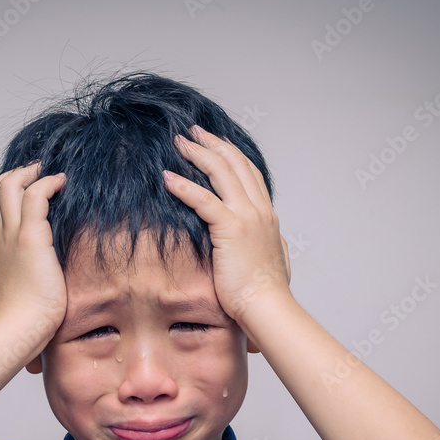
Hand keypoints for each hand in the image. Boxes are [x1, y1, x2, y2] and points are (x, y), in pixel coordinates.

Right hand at [0, 162, 67, 331]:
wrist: (15, 331)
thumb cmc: (20, 326)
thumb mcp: (18, 303)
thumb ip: (25, 298)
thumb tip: (34, 318)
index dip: (11, 196)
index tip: (30, 193)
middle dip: (16, 174)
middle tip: (38, 173)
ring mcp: (11, 236)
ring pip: (8, 185)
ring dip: (30, 173)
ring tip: (51, 174)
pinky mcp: (30, 238)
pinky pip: (35, 195)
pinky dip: (48, 183)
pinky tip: (63, 182)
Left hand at [162, 125, 290, 324]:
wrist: (269, 308)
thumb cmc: (265, 294)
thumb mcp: (272, 260)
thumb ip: (269, 244)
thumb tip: (269, 242)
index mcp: (267, 217)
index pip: (249, 174)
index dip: (231, 154)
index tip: (214, 143)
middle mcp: (260, 211)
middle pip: (236, 164)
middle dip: (213, 144)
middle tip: (192, 131)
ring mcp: (248, 217)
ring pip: (221, 173)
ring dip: (198, 154)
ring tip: (179, 142)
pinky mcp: (231, 229)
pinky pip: (203, 200)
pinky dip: (183, 186)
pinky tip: (167, 177)